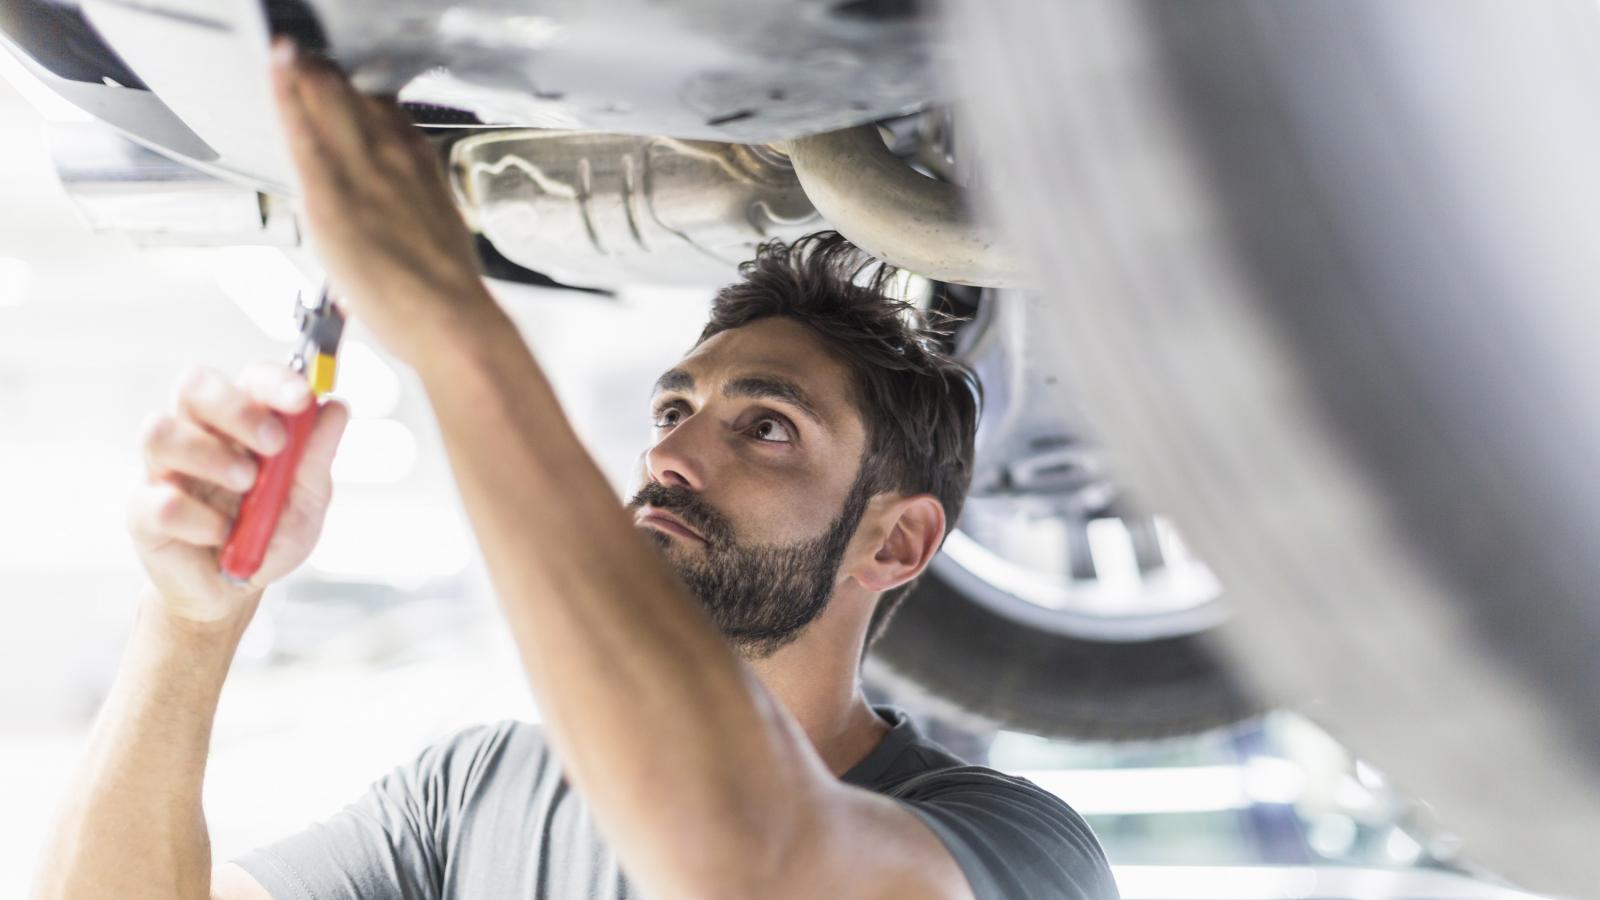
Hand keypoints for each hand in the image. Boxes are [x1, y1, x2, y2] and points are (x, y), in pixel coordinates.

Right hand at [127, 364, 348, 627]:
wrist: (234, 593)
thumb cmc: (268, 535)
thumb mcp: (306, 501)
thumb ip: (316, 456)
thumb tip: (336, 408)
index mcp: (242, 422)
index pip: (249, 379)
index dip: (274, 381)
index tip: (301, 399)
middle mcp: (197, 434)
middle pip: (194, 386)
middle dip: (236, 408)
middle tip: (273, 444)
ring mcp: (164, 470)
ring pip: (159, 432)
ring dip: (211, 457)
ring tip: (246, 488)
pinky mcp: (142, 511)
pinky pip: (160, 501)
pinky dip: (200, 520)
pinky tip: (221, 535)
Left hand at [269, 38, 496, 365]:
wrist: (452, 321)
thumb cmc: (446, 290)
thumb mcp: (438, 224)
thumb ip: (411, 197)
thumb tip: (393, 199)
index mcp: (419, 159)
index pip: (380, 103)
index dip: (351, 89)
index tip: (331, 79)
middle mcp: (394, 153)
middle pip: (351, 89)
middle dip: (321, 70)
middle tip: (299, 57)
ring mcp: (363, 170)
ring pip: (328, 96)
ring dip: (303, 69)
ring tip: (283, 50)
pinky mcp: (333, 196)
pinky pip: (303, 131)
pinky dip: (286, 92)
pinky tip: (275, 66)